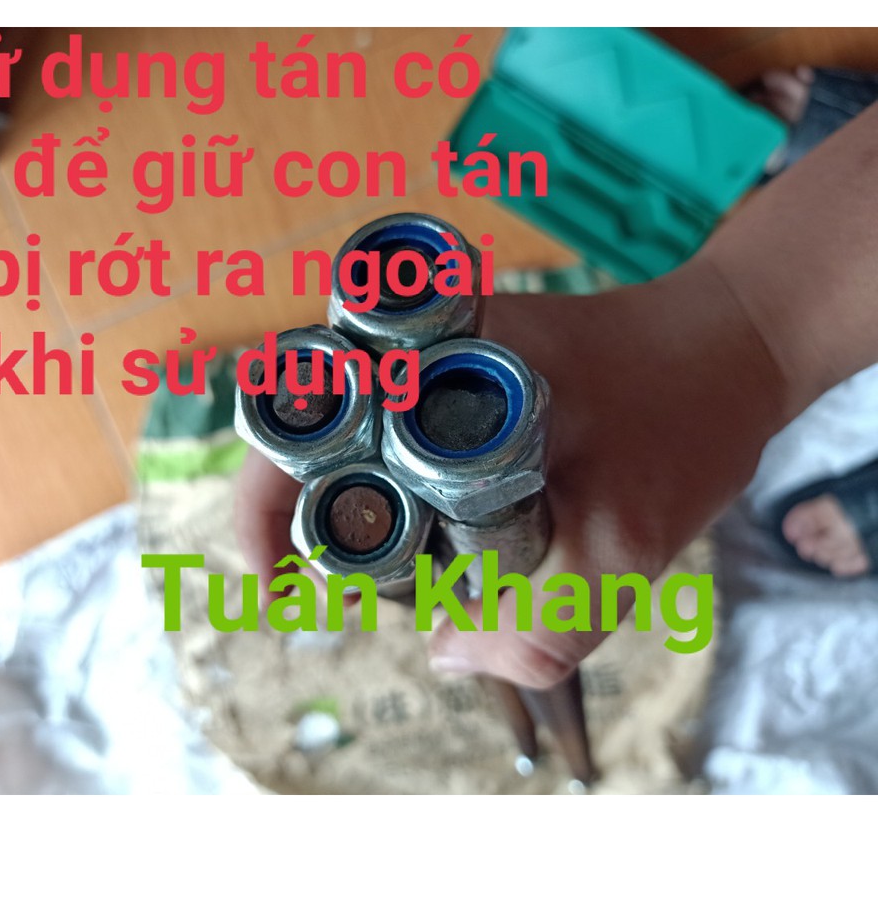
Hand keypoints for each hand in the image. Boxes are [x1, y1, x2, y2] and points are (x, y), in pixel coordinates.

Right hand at [234, 255, 788, 685]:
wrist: (732, 344)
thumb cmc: (683, 419)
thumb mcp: (626, 547)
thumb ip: (536, 630)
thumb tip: (441, 652)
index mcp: (428, 358)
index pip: (292, 420)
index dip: (262, 505)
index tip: (275, 582)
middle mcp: (415, 345)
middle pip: (309, 438)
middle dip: (312, 523)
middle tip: (348, 595)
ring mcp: (438, 357)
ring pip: (353, 445)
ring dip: (359, 517)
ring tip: (400, 583)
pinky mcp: (462, 377)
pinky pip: (401, 444)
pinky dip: (403, 501)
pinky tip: (440, 551)